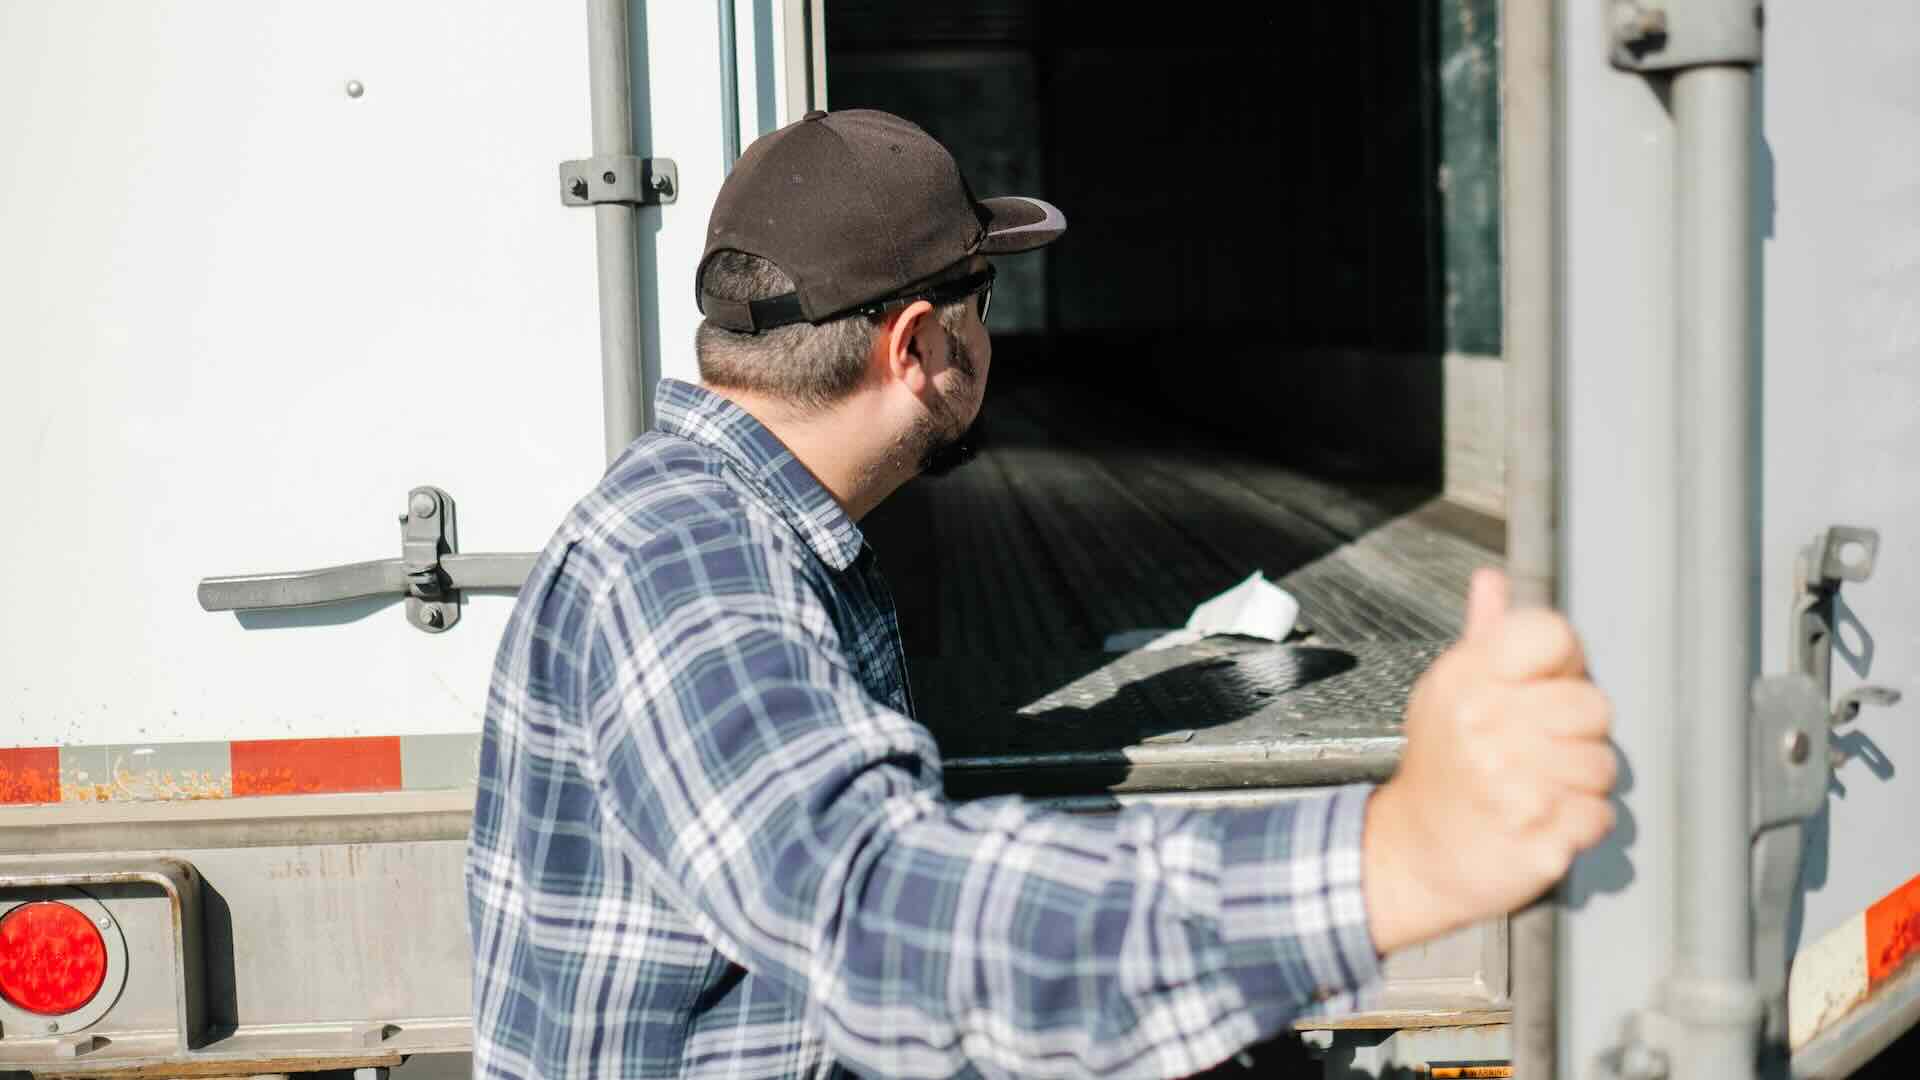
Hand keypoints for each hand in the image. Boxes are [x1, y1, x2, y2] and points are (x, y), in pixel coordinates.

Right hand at [1362, 568, 1616, 953]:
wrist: (1414, 853)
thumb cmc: (1442, 768)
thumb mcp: (1449, 692)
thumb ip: (1483, 636)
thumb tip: (1492, 581)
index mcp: (1468, 679)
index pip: (1555, 635)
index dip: (1562, 665)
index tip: (1540, 688)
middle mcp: (1486, 724)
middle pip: (1595, 706)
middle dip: (1576, 734)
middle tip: (1536, 751)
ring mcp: (1511, 784)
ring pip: (1603, 767)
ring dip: (1580, 784)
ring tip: (1536, 789)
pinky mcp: (1537, 837)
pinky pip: (1600, 817)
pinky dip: (1580, 825)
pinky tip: (1541, 821)